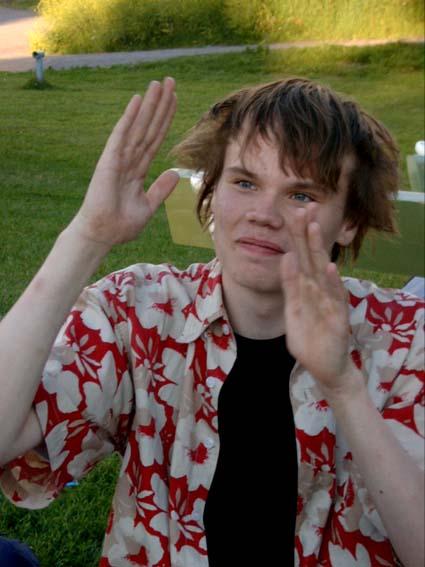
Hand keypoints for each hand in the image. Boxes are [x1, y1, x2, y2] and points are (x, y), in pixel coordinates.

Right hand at [68, 77, 178, 248]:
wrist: (102, 235)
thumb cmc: (121, 224)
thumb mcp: (148, 206)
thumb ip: (161, 189)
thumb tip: (175, 173)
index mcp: (138, 169)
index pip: (155, 139)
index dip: (165, 119)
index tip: (175, 100)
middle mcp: (129, 159)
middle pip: (149, 127)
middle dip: (160, 105)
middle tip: (170, 81)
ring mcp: (118, 159)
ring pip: (138, 127)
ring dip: (149, 105)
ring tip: (159, 83)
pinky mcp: (109, 162)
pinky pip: (121, 136)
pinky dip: (129, 118)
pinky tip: (137, 100)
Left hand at [281, 205, 359, 397]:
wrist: (324, 367)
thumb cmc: (309, 337)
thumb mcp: (293, 309)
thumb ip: (290, 285)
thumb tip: (285, 257)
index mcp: (308, 287)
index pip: (302, 256)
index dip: (297, 236)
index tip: (291, 212)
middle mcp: (321, 290)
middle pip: (313, 257)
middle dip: (308, 234)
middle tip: (305, 207)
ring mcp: (330, 303)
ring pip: (323, 273)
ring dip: (319, 251)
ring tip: (314, 228)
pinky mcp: (337, 319)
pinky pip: (335, 300)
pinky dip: (333, 284)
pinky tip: (330, 268)